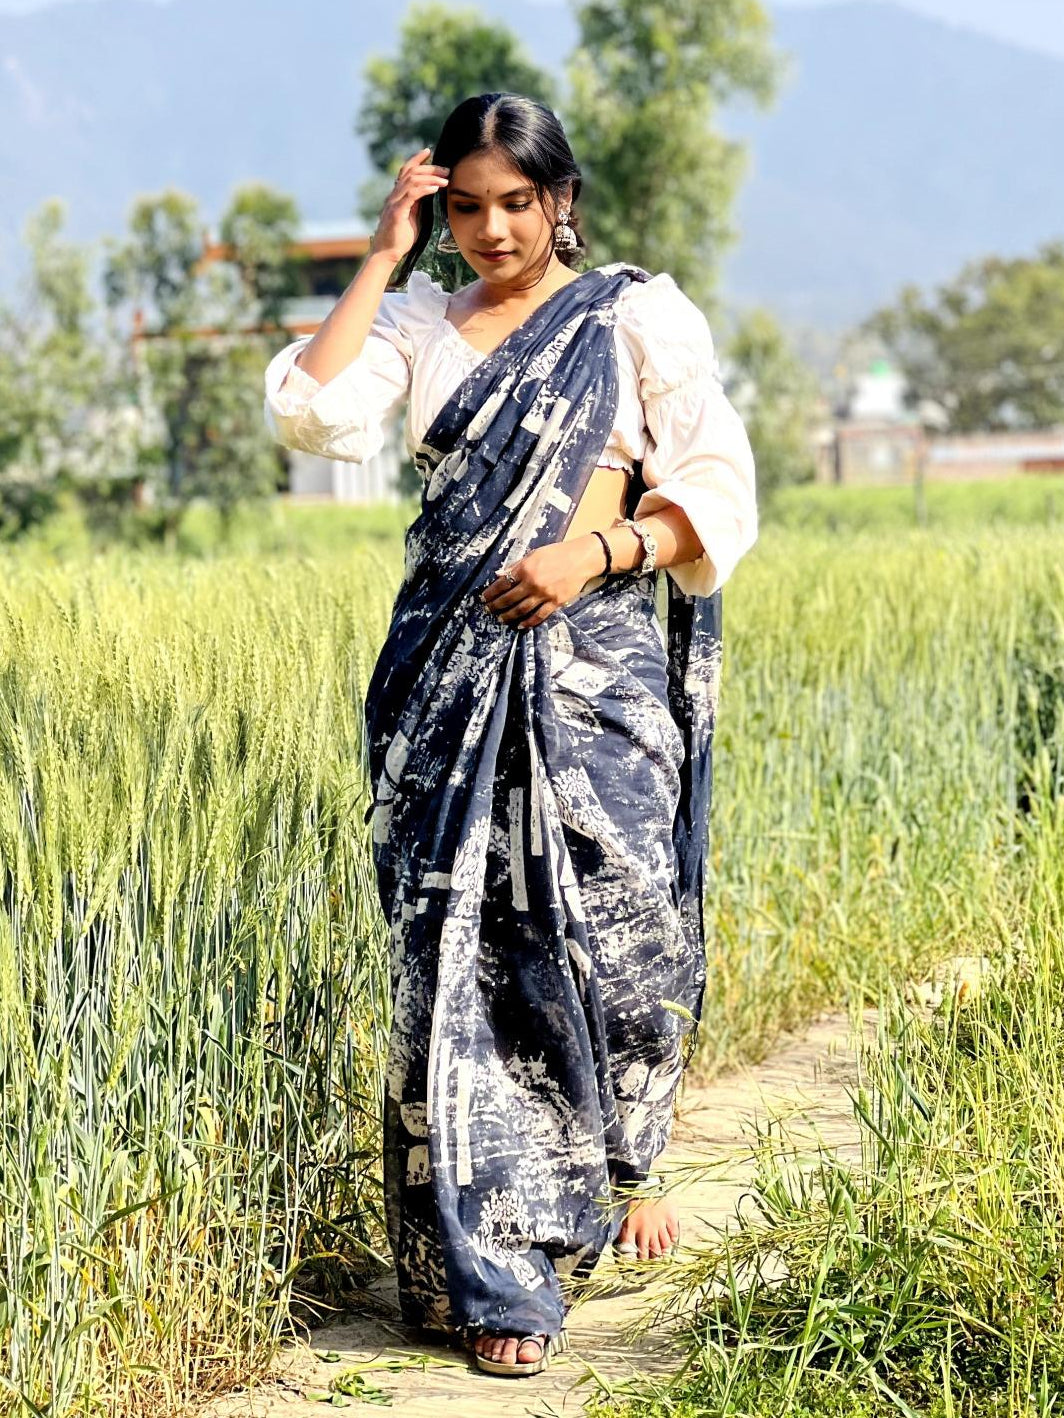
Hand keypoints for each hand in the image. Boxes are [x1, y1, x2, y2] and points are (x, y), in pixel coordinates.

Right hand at [370, 146, 449, 264]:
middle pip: (411, 173)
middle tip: (446, 169)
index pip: (406, 171)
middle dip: (430, 168)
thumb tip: (430, 193)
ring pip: (411, 181)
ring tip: (445, 180)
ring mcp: (394, 203)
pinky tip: (435, 189)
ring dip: (430, 178)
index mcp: (397, 195)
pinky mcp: (396, 212)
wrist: (387, 253)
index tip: (429, 151)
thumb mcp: (413, 218)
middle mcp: (394, 196)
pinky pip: (411, 195)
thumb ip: (418, 205)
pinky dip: (424, 189)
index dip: (416, 159)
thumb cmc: (400, 238)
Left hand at [480, 536, 605, 630]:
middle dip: (496, 606)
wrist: (581, 559)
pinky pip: (539, 616)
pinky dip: (528, 622)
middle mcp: (533, 583)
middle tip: (488, 610)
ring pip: (521, 610)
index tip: (484, 598)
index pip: (503, 584)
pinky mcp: (555, 602)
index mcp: (525, 569)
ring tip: (500, 619)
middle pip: (509, 599)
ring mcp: (544, 594)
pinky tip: (520, 625)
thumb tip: (499, 574)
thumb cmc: (557, 553)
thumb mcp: (534, 554)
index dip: (491, 592)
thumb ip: (516, 565)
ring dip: (509, 616)